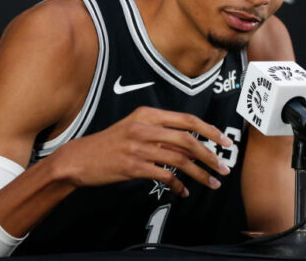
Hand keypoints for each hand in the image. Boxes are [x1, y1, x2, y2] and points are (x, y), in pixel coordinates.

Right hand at [52, 106, 233, 195]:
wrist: (79, 158)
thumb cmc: (110, 144)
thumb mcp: (134, 128)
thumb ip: (161, 132)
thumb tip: (191, 143)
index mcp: (147, 114)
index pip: (187, 120)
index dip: (210, 131)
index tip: (225, 142)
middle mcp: (144, 128)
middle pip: (188, 140)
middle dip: (210, 156)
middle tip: (223, 168)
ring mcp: (138, 147)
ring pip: (180, 160)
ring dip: (199, 174)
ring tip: (210, 183)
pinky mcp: (133, 166)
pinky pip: (165, 176)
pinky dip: (178, 185)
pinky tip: (183, 191)